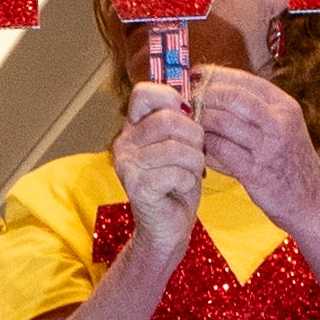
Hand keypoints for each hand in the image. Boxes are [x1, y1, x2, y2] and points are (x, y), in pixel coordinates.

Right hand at [109, 80, 207, 230]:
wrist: (168, 227)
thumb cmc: (177, 184)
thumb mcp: (180, 145)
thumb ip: (180, 121)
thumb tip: (193, 93)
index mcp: (133, 128)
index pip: (144, 92)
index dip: (171, 98)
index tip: (186, 117)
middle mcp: (124, 142)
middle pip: (169, 119)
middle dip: (195, 137)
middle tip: (195, 155)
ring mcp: (128, 165)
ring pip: (177, 148)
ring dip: (194, 163)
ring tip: (188, 175)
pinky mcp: (137, 186)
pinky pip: (177, 172)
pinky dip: (188, 182)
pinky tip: (180, 190)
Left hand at [188, 65, 319, 225]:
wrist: (313, 204)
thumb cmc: (291, 165)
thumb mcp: (283, 129)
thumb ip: (256, 110)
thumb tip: (216, 89)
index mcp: (285, 106)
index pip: (244, 80)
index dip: (214, 75)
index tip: (193, 76)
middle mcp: (279, 122)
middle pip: (230, 97)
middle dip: (202, 96)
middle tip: (185, 101)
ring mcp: (269, 147)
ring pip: (222, 122)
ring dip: (199, 121)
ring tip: (187, 125)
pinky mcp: (256, 172)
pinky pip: (220, 150)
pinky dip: (205, 147)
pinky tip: (198, 149)